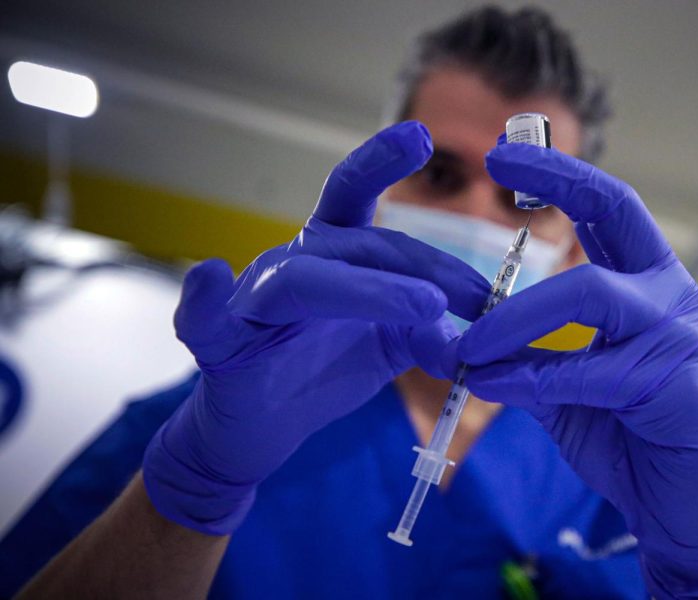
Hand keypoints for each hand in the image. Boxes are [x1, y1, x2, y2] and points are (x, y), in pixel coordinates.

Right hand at [142, 122, 486, 535]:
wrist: (265, 426)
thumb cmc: (322, 370)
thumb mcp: (390, 349)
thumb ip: (427, 334)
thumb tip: (473, 342)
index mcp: (332, 254)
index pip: (358, 198)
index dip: (382, 161)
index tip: (422, 136)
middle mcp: (293, 262)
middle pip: (358, 245)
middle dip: (422, 269)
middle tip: (478, 299)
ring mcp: (255, 299)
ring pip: (307, 281)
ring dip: (370, 292)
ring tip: (425, 308)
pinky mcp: (219, 343)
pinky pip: (203, 320)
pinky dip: (202, 301)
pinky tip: (211, 279)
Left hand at [459, 143, 697, 598]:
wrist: (685, 508)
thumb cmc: (629, 438)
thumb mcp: (567, 385)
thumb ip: (528, 354)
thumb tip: (464, 338)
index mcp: (646, 285)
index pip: (608, 210)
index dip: (561, 175)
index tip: (505, 153)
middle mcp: (670, 294)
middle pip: (616, 213)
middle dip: (558, 180)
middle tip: (495, 164)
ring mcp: (677, 333)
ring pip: (587, 294)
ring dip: (514, 319)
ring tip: (467, 346)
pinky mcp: (672, 381)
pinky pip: (586, 369)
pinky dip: (529, 377)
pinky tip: (491, 388)